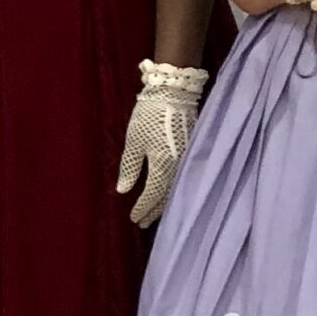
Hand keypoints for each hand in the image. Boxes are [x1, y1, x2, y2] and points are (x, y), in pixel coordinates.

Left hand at [117, 59, 209, 229]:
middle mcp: (178, 167)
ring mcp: (188, 159)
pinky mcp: (193, 151)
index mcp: (162, 166)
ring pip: (176, 188)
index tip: (134, 219)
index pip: (152, 195)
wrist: (174, 92)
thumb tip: (123, 190)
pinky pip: (184, 178)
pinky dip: (174, 189)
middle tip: (143, 223)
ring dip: (165, 202)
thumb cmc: (149, 116)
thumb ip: (130, 167)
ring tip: (154, 213)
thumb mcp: (133, 141)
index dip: (143, 208)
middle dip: (154, 211)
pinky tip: (168, 193)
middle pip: (167, 196)